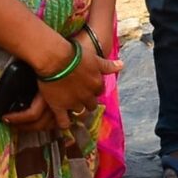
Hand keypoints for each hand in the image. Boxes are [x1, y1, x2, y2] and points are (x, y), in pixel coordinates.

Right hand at [2, 31, 117, 128]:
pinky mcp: (59, 107)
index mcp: (97, 84)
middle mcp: (87, 96)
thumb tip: (122, 66)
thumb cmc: (75, 54)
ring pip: (80, 113)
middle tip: (78, 97)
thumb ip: (108, 65)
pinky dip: (64, 123)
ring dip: (77, 111)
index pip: (99, 91)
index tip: (86, 86)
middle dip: (87, 102)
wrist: (55, 58)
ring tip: (70, 108)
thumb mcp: (95, 58)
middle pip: (91, 105)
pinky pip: (64, 122)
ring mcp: (74, 103)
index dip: (93, 89)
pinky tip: (63, 120)